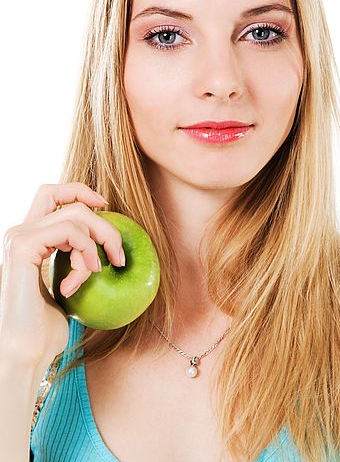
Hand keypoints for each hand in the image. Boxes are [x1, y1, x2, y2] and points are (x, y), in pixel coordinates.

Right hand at [0, 182, 123, 370]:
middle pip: (69, 200)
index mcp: (30, 238)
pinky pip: (70, 232)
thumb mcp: (70, 285)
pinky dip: (85, 254)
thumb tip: (112, 248)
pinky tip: (76, 283)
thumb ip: (79, 260)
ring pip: (75, 214)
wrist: (27, 352)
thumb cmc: (48, 328)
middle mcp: (21, 232)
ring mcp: (19, 237)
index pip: (52, 194)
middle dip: (103, 224)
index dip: (81, 191)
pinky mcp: (23, 246)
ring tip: (93, 274)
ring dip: (96, 244)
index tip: (106, 206)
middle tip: (117, 257)